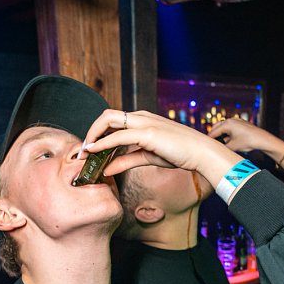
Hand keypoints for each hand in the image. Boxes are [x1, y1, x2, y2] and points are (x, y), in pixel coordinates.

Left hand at [79, 109, 240, 184]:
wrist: (201, 153)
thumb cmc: (179, 153)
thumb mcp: (147, 157)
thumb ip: (126, 161)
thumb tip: (107, 169)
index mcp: (143, 120)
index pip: (114, 120)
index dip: (98, 133)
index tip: (89, 149)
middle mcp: (141, 117)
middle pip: (106, 115)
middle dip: (91, 131)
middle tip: (83, 150)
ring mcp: (144, 122)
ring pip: (109, 120)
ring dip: (93, 136)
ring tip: (84, 152)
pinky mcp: (148, 132)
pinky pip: (118, 136)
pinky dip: (103, 143)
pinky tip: (94, 152)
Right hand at [207, 117, 279, 156]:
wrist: (262, 139)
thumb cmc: (248, 142)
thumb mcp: (233, 147)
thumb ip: (222, 147)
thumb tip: (216, 150)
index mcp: (227, 124)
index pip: (214, 132)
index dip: (208, 139)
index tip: (204, 144)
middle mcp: (231, 120)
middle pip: (217, 127)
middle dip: (213, 135)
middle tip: (209, 143)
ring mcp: (236, 121)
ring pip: (223, 127)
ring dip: (220, 134)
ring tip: (218, 142)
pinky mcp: (241, 124)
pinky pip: (230, 127)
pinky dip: (226, 133)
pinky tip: (227, 140)